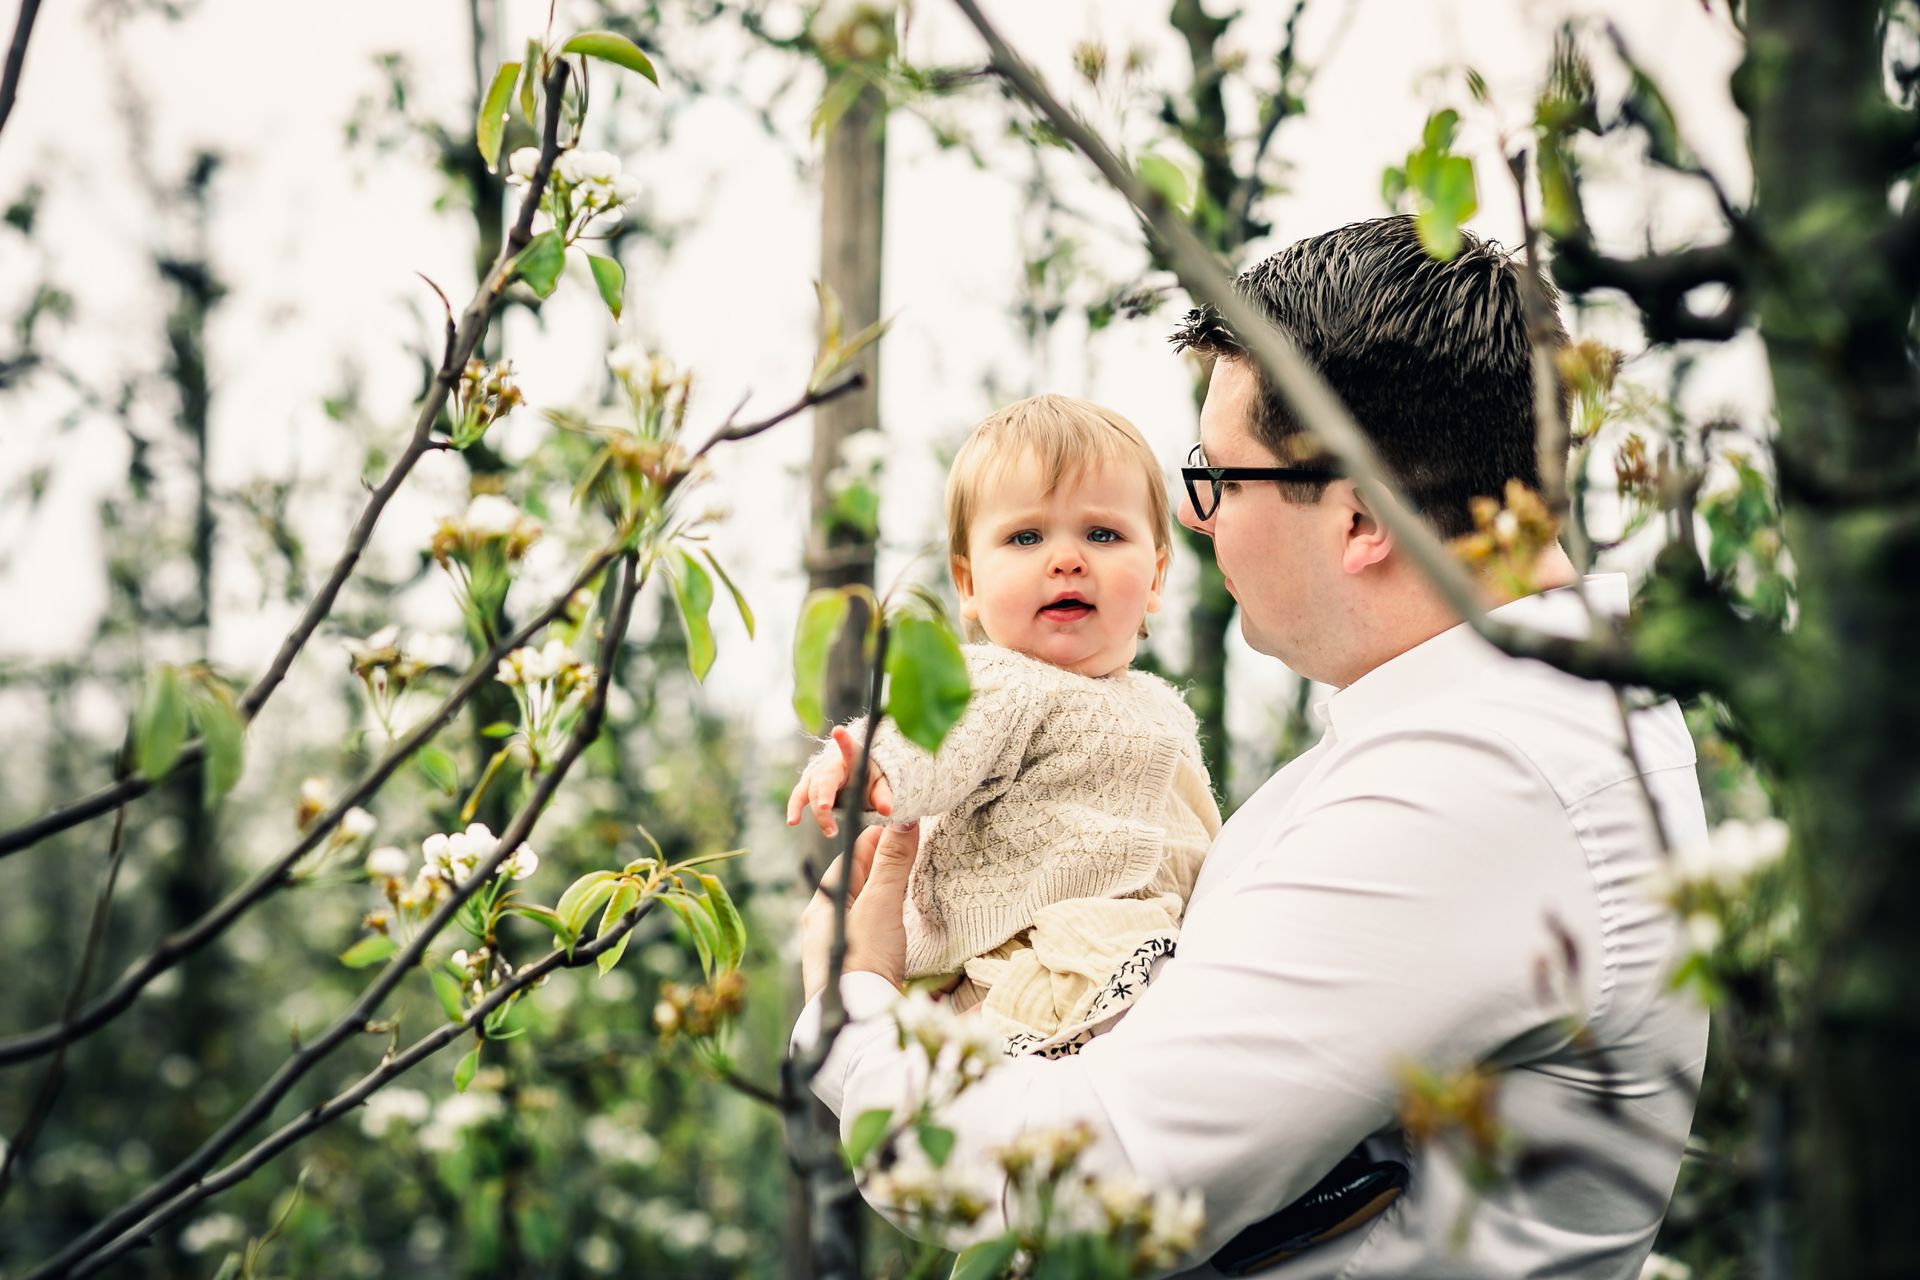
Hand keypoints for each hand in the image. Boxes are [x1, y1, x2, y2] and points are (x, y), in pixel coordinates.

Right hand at [785, 725, 895, 837]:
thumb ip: (883, 796)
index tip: (837, 731)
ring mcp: (816, 775)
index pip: (848, 748)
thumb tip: (887, 811)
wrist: (854, 777)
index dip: (843, 741)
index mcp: (851, 757)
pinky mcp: (808, 786)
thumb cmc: (868, 778)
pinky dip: (795, 808)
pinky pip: (799, 797)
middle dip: (824, 795)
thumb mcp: (880, 784)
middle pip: (825, 781)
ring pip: (811, 792)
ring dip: (818, 812)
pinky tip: (792, 822)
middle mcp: (830, 764)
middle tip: (826, 809)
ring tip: (829, 831)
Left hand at [800, 820, 920, 1001]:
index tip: (906, 829)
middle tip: (914, 854)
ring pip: (862, 909)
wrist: (855, 1021)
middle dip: (884, 866)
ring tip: (911, 888)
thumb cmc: (862, 958)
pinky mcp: (850, 970)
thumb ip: (892, 862)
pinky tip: (899, 929)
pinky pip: (867, 934)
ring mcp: (835, 949)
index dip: (879, 840)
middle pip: (857, 882)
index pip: (851, 856)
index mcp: (823, 902)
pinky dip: (885, 923)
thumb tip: (904, 818)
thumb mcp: (881, 903)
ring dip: (885, 895)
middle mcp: (822, 924)